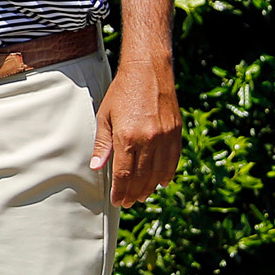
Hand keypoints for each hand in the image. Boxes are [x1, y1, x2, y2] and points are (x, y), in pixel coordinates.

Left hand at [91, 60, 181, 206]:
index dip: (120, 191)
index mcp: (128, 137)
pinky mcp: (176, 132)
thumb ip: (102, 144)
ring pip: (159, 172)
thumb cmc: (122, 93)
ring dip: (149, 187)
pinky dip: (167, 173)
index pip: (124, 174)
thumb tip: (97, 167)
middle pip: (142, 177)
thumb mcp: (105, 117)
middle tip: (127, 202)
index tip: (117, 201)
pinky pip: (173, 160)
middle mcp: (149, 140)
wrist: (149, 72)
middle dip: (133, 193)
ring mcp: (165, 137)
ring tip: (141, 196)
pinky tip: (160, 182)